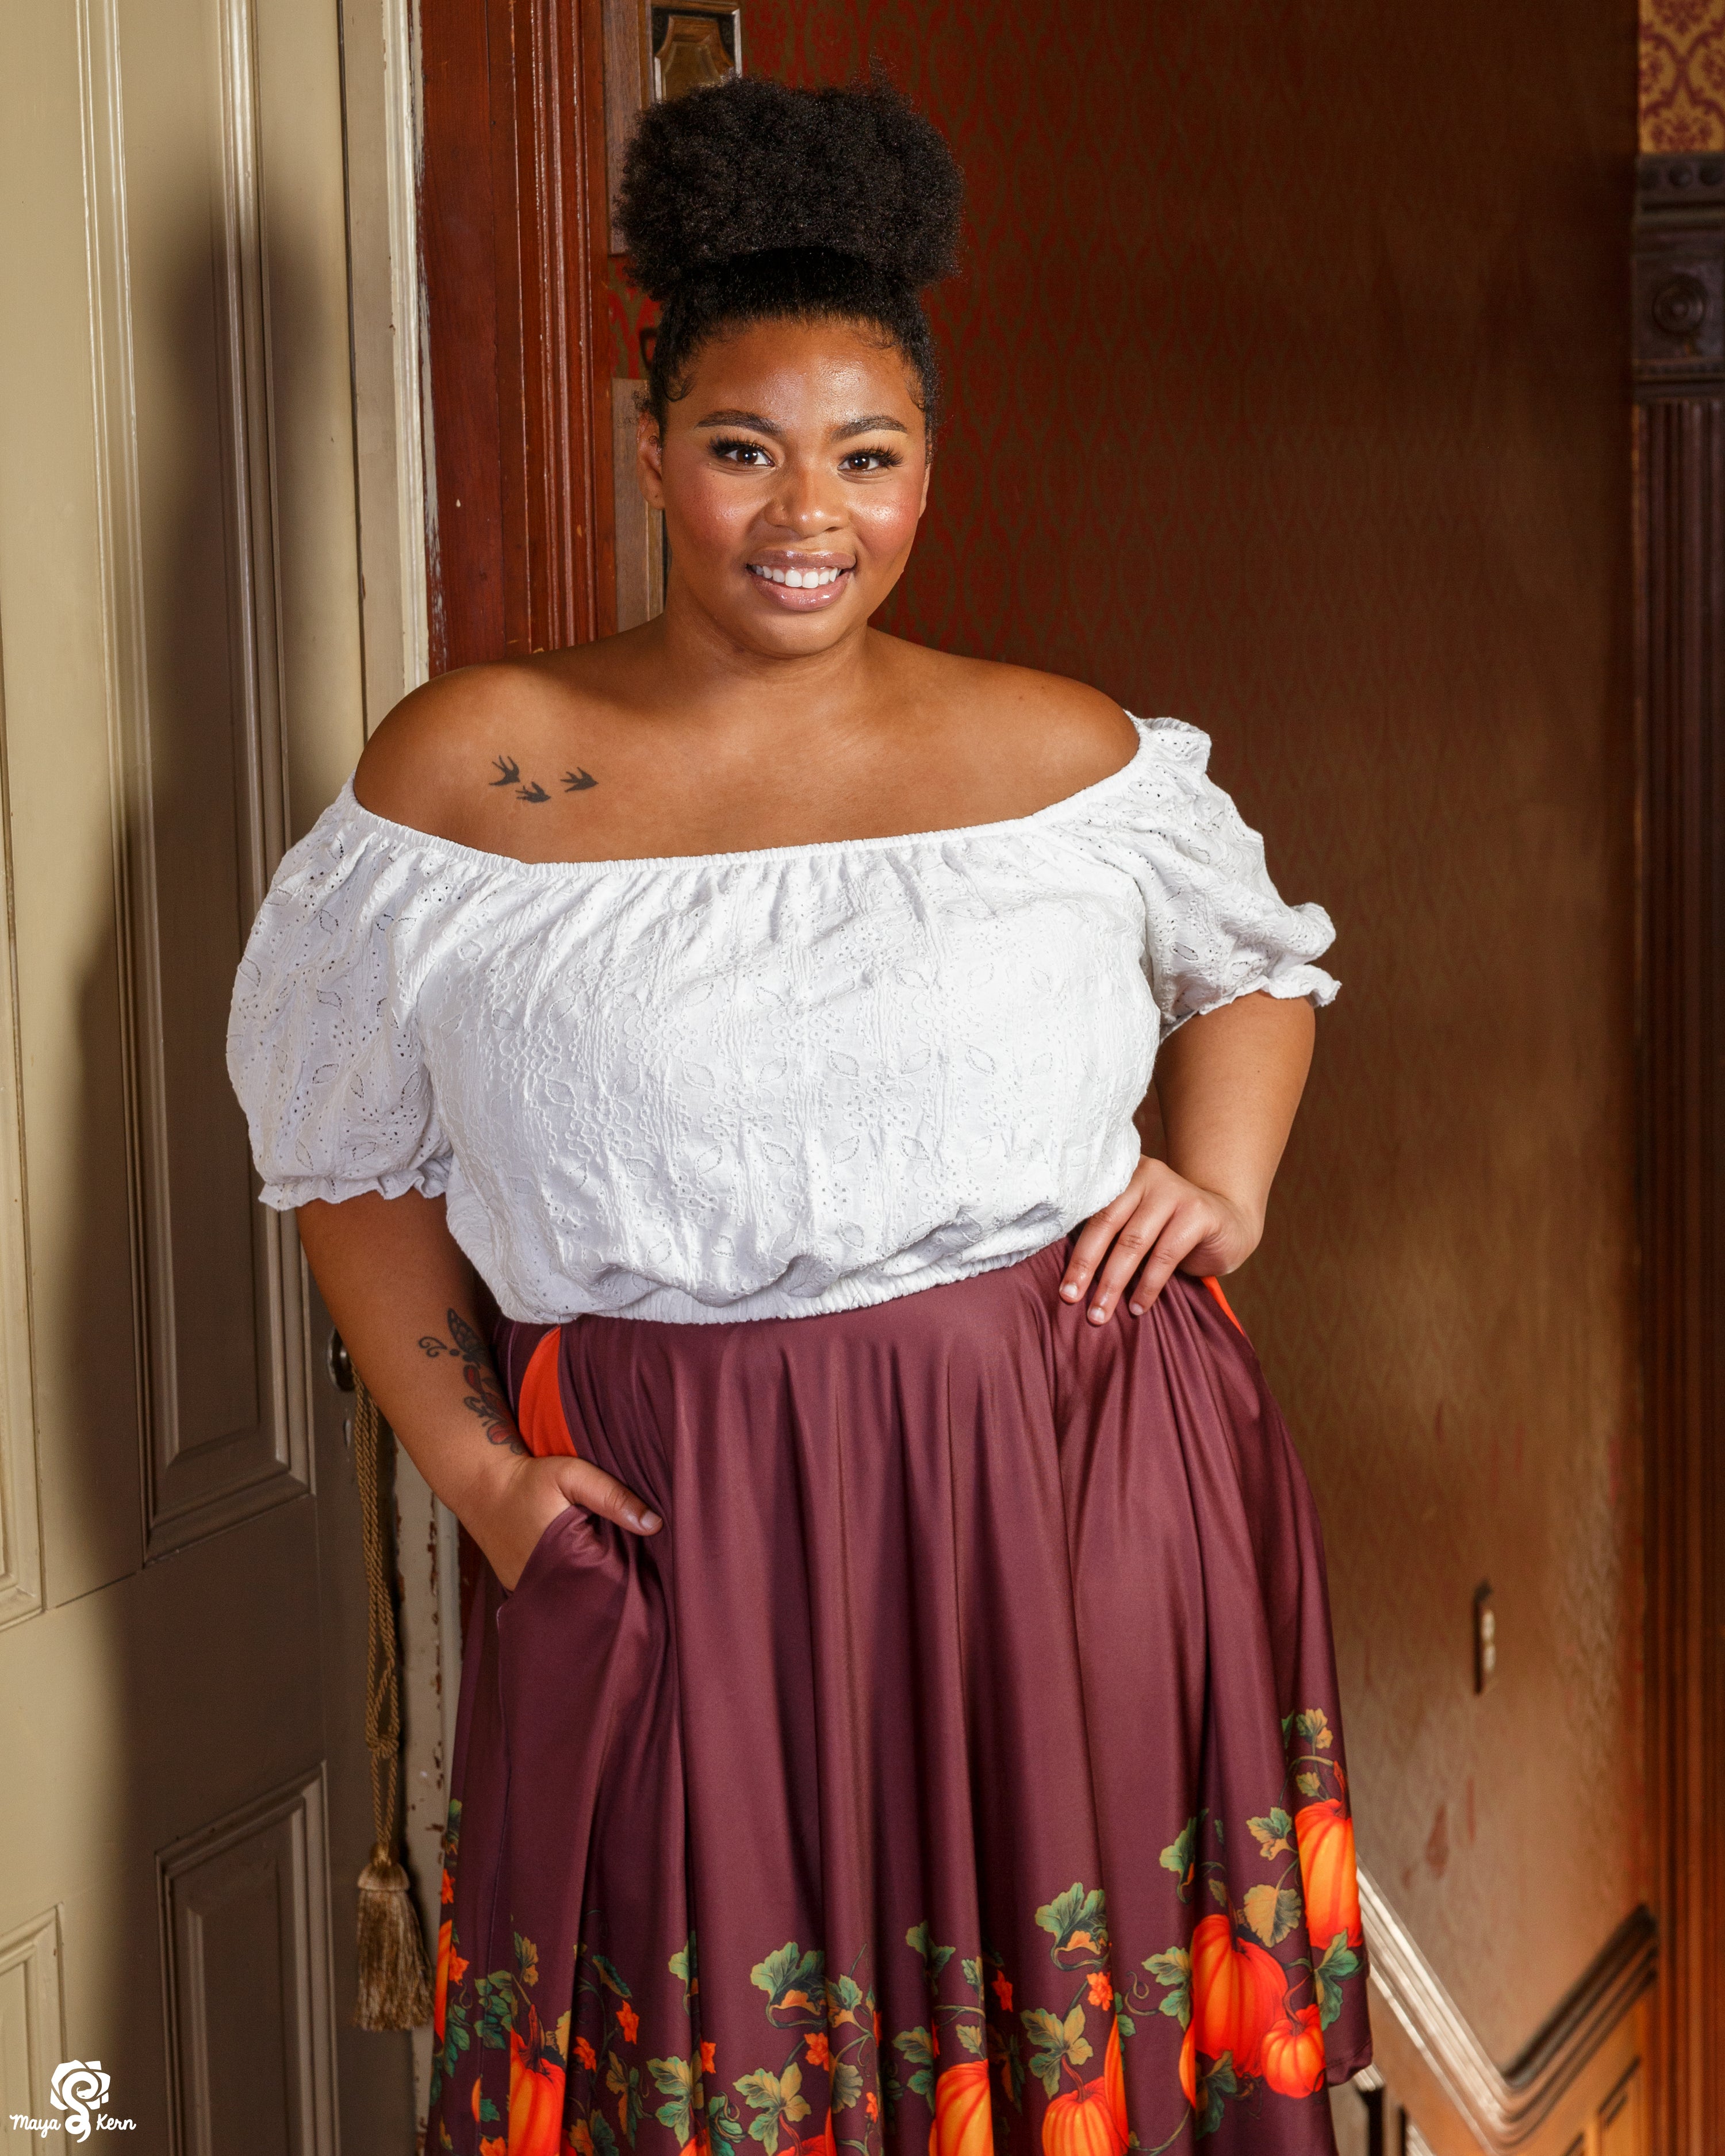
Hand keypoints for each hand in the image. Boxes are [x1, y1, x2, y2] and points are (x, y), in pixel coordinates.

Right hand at [468, 1451, 661, 1590]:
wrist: (481, 1485)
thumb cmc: (529, 1479)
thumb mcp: (573, 1475)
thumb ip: (612, 1496)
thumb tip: (654, 1524)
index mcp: (565, 1558)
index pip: (612, 1581)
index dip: (635, 1574)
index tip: (654, 1566)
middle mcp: (546, 1583)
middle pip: (594, 1594)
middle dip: (617, 1584)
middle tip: (643, 1576)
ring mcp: (530, 1589)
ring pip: (574, 1597)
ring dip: (593, 1588)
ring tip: (618, 1576)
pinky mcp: (521, 1588)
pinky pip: (554, 1593)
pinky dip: (571, 1585)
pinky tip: (586, 1573)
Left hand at [1060, 1156, 1259, 1323]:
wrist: (1228, 1222)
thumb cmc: (1169, 1229)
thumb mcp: (1135, 1224)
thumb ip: (1108, 1235)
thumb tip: (1069, 1278)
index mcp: (1122, 1174)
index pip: (1089, 1211)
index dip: (1073, 1252)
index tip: (1062, 1289)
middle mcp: (1146, 1175)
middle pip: (1106, 1224)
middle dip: (1086, 1267)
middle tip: (1071, 1300)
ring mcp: (1173, 1191)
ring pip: (1133, 1242)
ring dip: (1114, 1282)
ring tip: (1100, 1313)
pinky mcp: (1198, 1212)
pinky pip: (1165, 1254)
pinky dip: (1148, 1285)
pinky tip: (1137, 1307)